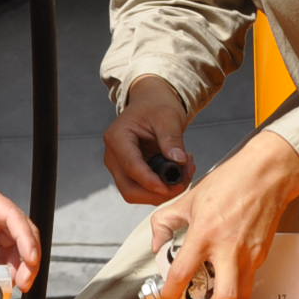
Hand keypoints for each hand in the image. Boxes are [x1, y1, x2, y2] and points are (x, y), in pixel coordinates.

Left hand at [0, 152, 41, 291]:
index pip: (12, 216)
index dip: (25, 239)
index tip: (30, 260)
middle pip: (22, 229)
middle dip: (28, 257)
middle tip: (22, 284)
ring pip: (16, 236)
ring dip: (19, 260)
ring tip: (12, 284)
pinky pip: (4, 238)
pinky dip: (6, 256)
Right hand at [103, 75, 195, 203]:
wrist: (151, 103)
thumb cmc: (157, 106)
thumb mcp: (168, 117)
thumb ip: (172, 139)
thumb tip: (179, 161)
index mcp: (117, 138)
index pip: (131, 167)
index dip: (151, 181)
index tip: (173, 186)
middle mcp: (113, 156)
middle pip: (130, 189)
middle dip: (158, 193)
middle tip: (184, 181)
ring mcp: (119, 167)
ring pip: (137, 194)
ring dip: (163, 192)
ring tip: (186, 172)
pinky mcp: (129, 174)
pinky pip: (144, 191)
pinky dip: (162, 189)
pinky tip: (179, 172)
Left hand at [150, 130, 298, 298]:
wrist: (266, 174)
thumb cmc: (231, 181)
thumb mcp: (188, 198)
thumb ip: (165, 223)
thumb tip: (157, 245)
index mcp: (205, 232)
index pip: (183, 273)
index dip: (171, 292)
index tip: (167, 297)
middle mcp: (229, 248)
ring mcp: (249, 255)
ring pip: (242, 298)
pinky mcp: (262, 256)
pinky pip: (249, 282)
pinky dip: (236, 290)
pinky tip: (224, 283)